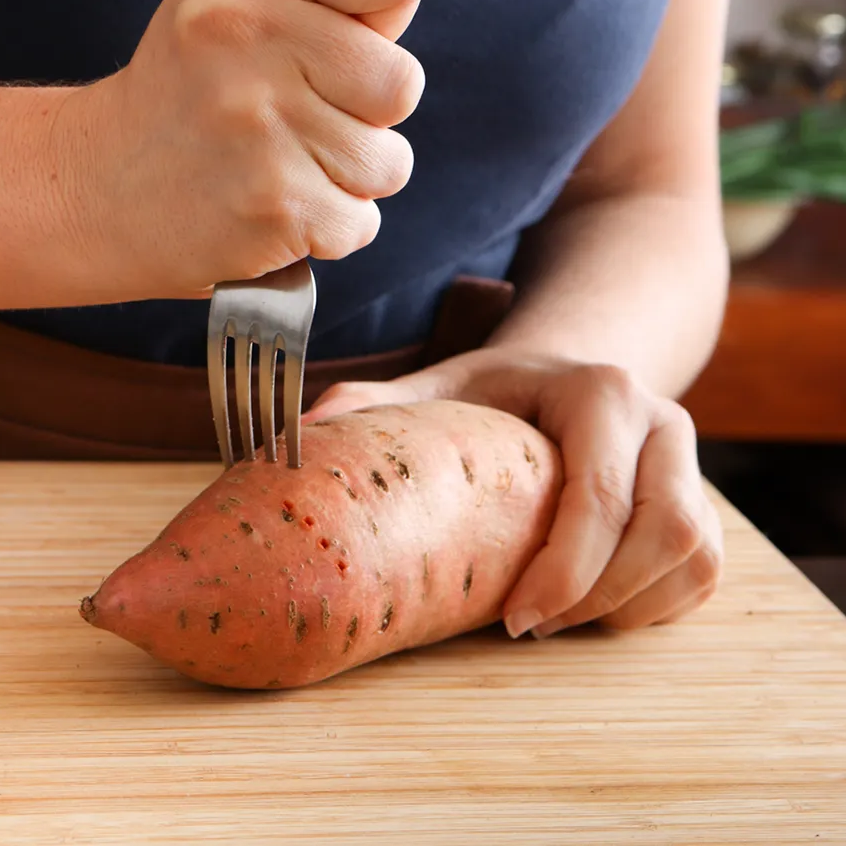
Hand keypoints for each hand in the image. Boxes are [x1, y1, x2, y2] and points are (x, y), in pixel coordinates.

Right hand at [58, 0, 428, 298]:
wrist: (98, 183)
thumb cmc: (196, 73)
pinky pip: (362, 220)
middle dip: (362, 107)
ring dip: (346, 170)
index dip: (380, 8)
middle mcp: (245, 28)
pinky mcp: (270, 203)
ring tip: (277, 154)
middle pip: (404, 80)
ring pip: (390, 160)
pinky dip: (327, 223)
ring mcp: (256, 121)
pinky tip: (268, 199)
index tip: (331, 22)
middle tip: (289, 105)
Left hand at [304, 348, 722, 637]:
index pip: (600, 490)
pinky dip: (654, 609)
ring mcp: (692, 465)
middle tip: (527, 628)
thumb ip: (381, 403)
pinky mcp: (704, 506)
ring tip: (556, 623)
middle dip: (597, 596)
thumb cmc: (499, 392)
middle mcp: (663, 421)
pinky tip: (595, 614)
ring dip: (628, 608)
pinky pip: (702, 576)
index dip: (564, 566)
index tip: (512, 620)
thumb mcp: (444, 385)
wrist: (568, 378)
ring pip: (692, 556)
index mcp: (599, 391)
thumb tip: (303, 430)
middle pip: (665, 528)